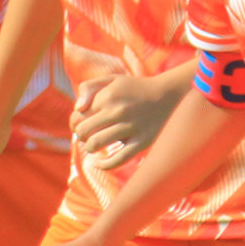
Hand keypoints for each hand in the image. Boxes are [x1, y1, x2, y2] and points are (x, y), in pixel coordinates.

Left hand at [71, 73, 185, 168]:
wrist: (169, 95)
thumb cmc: (134, 89)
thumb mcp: (111, 80)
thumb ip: (88, 88)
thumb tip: (77, 108)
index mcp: (107, 97)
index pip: (77, 117)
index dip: (75, 123)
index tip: (83, 123)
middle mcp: (117, 111)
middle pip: (83, 132)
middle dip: (81, 136)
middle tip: (89, 135)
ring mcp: (130, 127)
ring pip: (95, 144)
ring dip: (90, 148)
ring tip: (95, 145)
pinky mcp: (142, 142)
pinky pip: (118, 159)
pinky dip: (104, 165)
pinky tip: (99, 163)